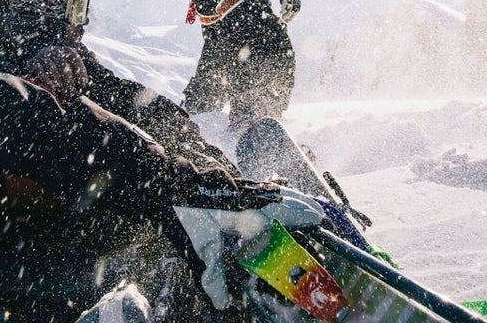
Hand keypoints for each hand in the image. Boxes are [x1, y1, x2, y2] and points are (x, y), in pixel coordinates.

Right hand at [21, 45, 89, 104]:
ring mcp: (44, 56)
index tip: (84, 85)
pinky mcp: (34, 63)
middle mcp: (55, 51)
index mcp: (67, 50)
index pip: (76, 59)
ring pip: (53, 70)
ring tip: (63, 93)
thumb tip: (96, 60)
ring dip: (59, 83)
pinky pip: (41, 72)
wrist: (40, 60)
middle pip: (64, 68)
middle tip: (72, 93)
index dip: (81, 73)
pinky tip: (53, 89)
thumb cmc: (61, 62)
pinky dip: (47, 82)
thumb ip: (86, 57)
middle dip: (69, 82)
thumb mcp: (74, 58)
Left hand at [174, 180, 322, 309]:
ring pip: (271, 190)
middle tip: (318, 211)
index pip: (285, 214)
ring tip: (301, 201)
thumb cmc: (187, 215)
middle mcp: (250, 198)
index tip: (319, 218)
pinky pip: (258, 185)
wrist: (168, 183)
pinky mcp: (230, 181)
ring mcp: (241, 186)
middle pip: (283, 199)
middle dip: (301, 205)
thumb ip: (214, 275)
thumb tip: (221, 305)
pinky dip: (271, 190)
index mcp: (250, 213)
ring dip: (288, 196)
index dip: (303, 216)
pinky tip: (271, 193)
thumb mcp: (201, 247)